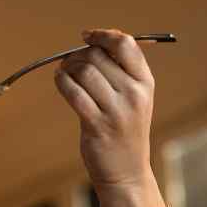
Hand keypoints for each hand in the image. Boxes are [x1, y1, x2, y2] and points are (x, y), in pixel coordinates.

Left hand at [54, 28, 156, 188]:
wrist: (127, 171)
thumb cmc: (125, 129)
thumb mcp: (134, 97)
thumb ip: (120, 70)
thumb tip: (91, 41)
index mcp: (145, 82)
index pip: (125, 44)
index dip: (103, 35)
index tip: (87, 36)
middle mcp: (134, 94)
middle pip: (98, 56)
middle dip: (78, 54)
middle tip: (69, 62)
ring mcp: (116, 111)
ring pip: (83, 71)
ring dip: (67, 67)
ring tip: (63, 72)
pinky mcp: (97, 125)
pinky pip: (73, 92)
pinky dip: (61, 81)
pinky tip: (60, 81)